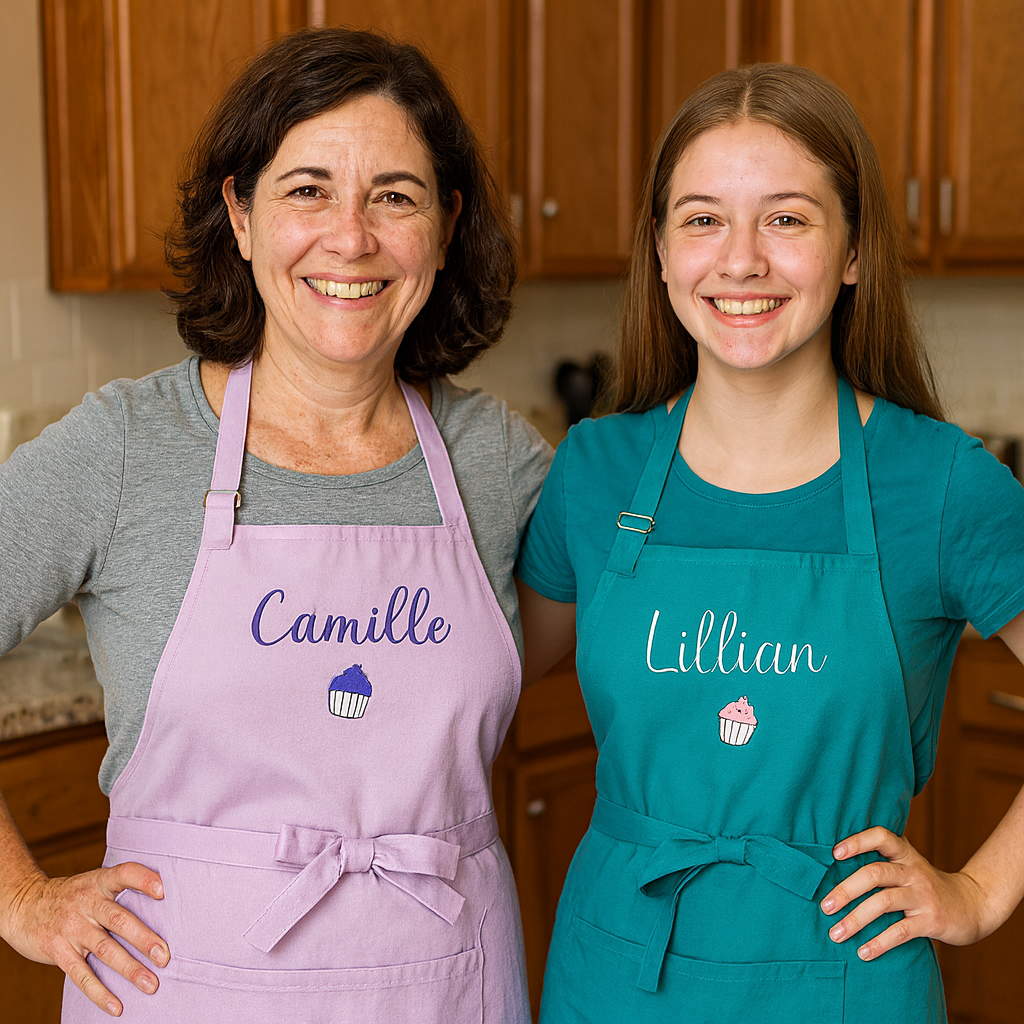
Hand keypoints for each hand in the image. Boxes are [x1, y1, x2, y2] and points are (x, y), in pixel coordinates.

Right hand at [1, 862, 167, 1016]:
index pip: (124, 874)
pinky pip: (81, 974)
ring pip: (105, 949)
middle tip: (165, 956)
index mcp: (100, 882)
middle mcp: (87, 903)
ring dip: (129, 969)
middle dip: (143, 939)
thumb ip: (121, 890)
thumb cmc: (72, 895)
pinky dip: (99, 992)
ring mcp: (72, 927)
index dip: (143, 880)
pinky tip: (116, 1006)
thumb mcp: (94, 882)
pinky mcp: (58, 950)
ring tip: (151, 984)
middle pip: (119, 919)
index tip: (163, 891)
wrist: (25, 905)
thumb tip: (163, 908)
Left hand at [819, 826, 988, 960]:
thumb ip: (883, 862)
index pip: (881, 837)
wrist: (973, 904)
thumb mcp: (909, 865)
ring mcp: (923, 896)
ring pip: (883, 903)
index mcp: (905, 854)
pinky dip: (880, 942)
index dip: (857, 842)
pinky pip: (901, 931)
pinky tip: (863, 952)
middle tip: (824, 907)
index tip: (834, 853)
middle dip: (845, 890)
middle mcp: (913, 871)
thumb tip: (835, 867)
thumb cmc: (927, 884)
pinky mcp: (932, 921)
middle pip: (874, 874)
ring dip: (856, 920)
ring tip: (835, 934)